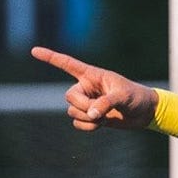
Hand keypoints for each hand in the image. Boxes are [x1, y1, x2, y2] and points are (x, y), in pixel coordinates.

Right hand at [32, 46, 158, 131]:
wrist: (143, 112)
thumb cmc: (135, 97)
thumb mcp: (123, 97)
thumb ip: (106, 103)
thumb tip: (92, 114)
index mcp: (92, 75)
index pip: (67, 64)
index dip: (50, 57)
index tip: (34, 51)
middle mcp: (86, 87)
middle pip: (69, 97)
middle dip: (83, 106)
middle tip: (99, 112)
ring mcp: (87, 102)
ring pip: (72, 112)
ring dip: (88, 118)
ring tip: (105, 117)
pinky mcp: (89, 116)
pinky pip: (77, 123)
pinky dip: (87, 127)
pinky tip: (100, 125)